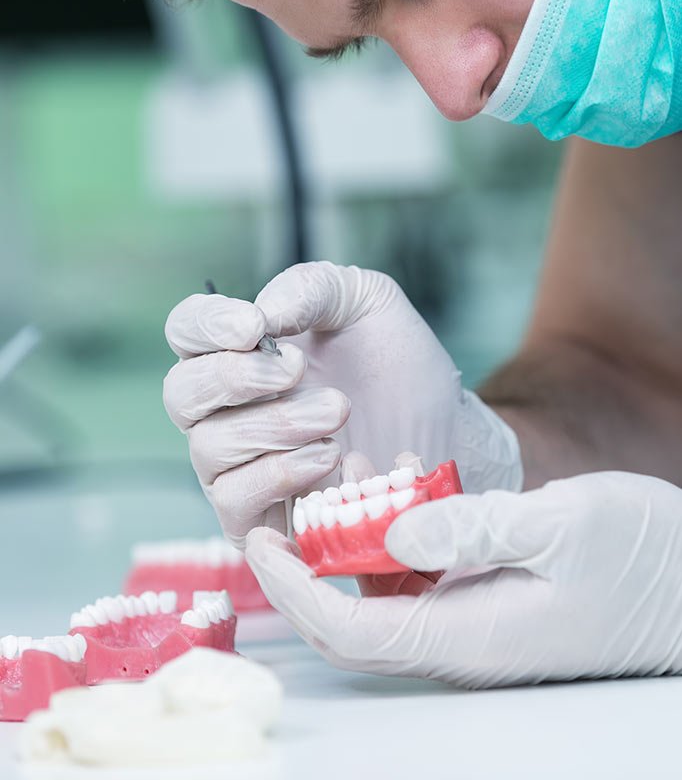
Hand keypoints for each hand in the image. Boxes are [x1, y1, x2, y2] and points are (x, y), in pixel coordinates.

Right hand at [163, 262, 521, 547]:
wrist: (443, 427)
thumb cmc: (396, 364)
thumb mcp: (364, 301)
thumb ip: (310, 288)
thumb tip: (261, 312)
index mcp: (240, 350)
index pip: (186, 331)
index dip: (207, 325)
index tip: (255, 326)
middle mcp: (225, 408)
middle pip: (181, 393)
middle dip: (237, 378)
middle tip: (300, 369)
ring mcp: (237, 465)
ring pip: (209, 448)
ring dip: (274, 425)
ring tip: (337, 412)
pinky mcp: (260, 516)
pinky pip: (234, 502)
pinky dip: (278, 474)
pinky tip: (329, 456)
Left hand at [245, 471, 681, 686]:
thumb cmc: (642, 555)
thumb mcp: (562, 525)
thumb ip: (473, 527)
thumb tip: (392, 529)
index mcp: (468, 634)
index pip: (350, 629)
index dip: (293, 590)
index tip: (257, 540)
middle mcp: (459, 638)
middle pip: (351, 619)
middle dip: (304, 570)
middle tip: (280, 509)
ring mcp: (472, 620)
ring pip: (382, 592)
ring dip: (351, 540)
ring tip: (345, 474)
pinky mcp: (485, 597)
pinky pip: (418, 574)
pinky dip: (394, 533)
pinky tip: (402, 482)